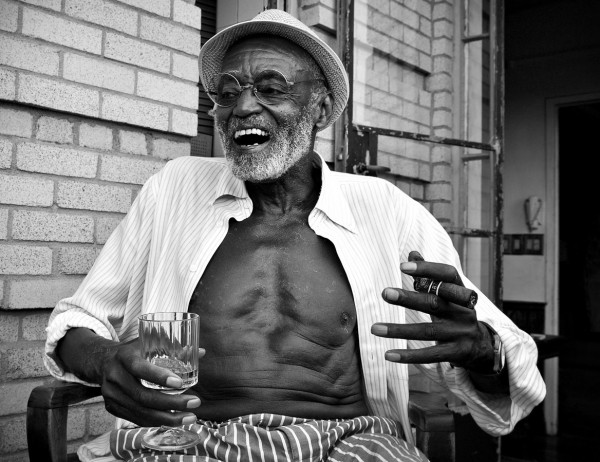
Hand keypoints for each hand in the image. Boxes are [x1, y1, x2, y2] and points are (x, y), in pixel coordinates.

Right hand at [100, 338, 205, 425]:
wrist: (102, 362)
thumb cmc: (133, 351)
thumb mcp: (148, 344)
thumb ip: (174, 348)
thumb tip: (202, 352)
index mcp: (124, 357)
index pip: (140, 368)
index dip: (159, 377)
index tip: (180, 383)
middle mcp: (115, 376)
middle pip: (143, 396)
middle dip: (172, 403)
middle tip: (195, 403)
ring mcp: (111, 394)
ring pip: (141, 411)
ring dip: (167, 418)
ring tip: (190, 417)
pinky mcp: (112, 407)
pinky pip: (135, 418)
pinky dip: (155, 422)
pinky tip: (173, 421)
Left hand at [371, 250, 494, 372]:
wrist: (481, 346)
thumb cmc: (455, 313)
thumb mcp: (447, 294)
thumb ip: (429, 276)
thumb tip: (412, 253)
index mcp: (461, 292)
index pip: (447, 275)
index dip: (427, 269)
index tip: (403, 266)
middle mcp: (463, 311)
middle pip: (434, 302)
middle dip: (408, 298)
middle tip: (384, 293)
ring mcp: (461, 333)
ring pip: (427, 331)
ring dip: (399, 330)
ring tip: (374, 328)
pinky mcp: (457, 353)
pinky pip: (430, 355)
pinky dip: (408, 356)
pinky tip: (388, 354)